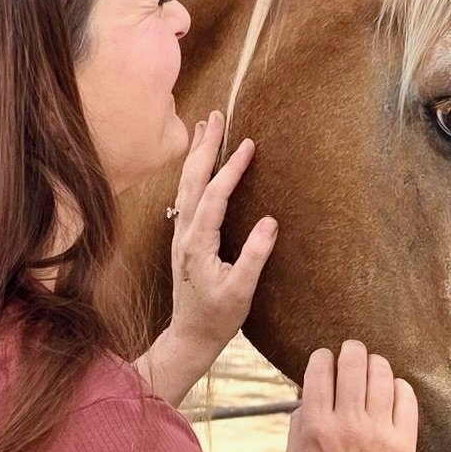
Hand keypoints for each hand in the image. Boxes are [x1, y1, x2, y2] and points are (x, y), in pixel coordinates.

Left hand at [163, 111, 277, 355]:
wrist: (190, 336)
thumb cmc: (218, 317)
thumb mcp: (241, 291)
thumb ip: (254, 257)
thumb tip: (270, 222)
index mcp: (198, 244)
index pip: (214, 196)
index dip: (231, 169)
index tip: (247, 144)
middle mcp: (184, 234)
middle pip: (192, 181)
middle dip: (204, 147)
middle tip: (216, 115)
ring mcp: (180, 235)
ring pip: (185, 186)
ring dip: (195, 154)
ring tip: (204, 125)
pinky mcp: (183, 238)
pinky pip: (186, 197)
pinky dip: (192, 172)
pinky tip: (198, 162)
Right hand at [287, 341, 418, 451]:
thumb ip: (298, 423)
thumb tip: (309, 394)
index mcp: (316, 427)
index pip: (320, 372)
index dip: (323, 357)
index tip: (326, 358)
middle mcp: (347, 424)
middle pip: (353, 364)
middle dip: (352, 349)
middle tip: (353, 349)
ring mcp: (378, 432)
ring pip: (381, 375)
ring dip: (376, 363)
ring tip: (374, 366)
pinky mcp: (403, 442)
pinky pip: (406, 398)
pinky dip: (399, 386)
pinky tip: (393, 389)